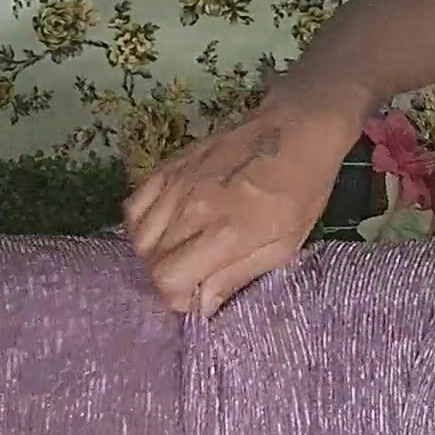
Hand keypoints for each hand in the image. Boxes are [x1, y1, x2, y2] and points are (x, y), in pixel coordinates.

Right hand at [122, 95, 358, 315]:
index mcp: (222, 233)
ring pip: (137, 235)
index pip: (167, 280)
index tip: (197, 295)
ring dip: (153, 254)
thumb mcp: (283, 246)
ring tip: (179, 254)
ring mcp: (175, 184)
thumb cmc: (300, 191)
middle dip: (166, 278)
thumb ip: (236, 276)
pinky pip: (134, 204)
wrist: (297, 128)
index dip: (177, 297)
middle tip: (192, 275)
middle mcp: (190, 209)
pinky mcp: (168, 166)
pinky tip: (163, 229)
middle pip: (149, 261)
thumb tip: (201, 306)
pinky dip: (141, 225)